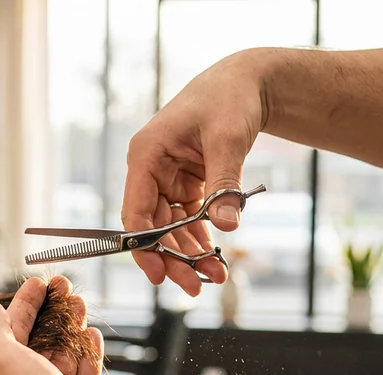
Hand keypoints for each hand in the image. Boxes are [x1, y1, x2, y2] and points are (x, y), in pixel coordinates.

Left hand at [0, 276, 116, 374]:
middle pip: (35, 342)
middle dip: (50, 313)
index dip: (23, 304)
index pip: (6, 331)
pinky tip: (91, 337)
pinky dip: (87, 356)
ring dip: (70, 329)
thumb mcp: (3, 363)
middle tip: (67, 287)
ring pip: (60, 357)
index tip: (40, 283)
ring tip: (82, 305)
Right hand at [122, 51, 266, 295]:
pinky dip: (200, 238)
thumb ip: (223, 185)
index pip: (135, 211)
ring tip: (214, 276)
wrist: (247, 82)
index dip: (144, 247)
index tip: (159, 275)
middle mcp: (150, 170)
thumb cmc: (230, 99)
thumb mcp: (227, 140)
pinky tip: (214, 256)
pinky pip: (187, 219)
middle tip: (195, 286)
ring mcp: (167, 178)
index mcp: (146, 155)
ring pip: (170, 228)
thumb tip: (226, 226)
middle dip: (173, 258)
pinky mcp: (186, 183)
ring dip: (189, 253)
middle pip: (152, 226)